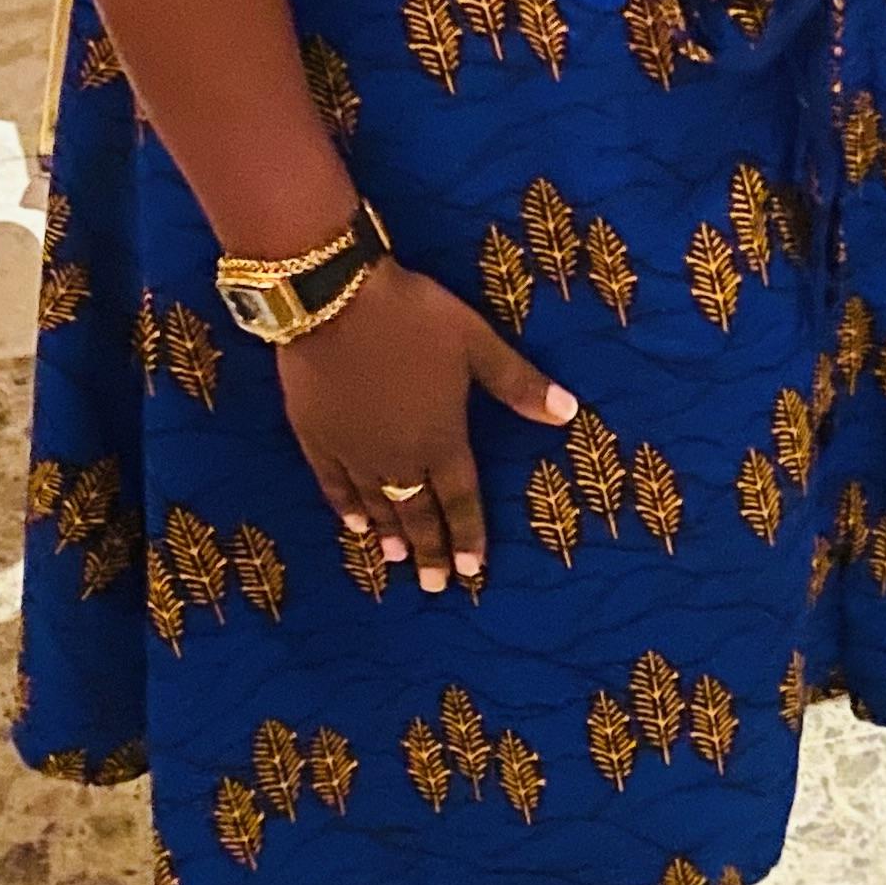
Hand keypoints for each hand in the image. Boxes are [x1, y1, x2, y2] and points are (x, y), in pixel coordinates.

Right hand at [277, 260, 575, 592]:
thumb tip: (569, 413)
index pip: (460, 499)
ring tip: (399, 561)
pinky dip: (346, 508)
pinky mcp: (316, 437)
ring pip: (376, 504)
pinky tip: (354, 525)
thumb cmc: (412, 317)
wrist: (332, 298)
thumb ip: (517, 383)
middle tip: (435, 586)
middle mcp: (398, 457)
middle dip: (430, 550)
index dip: (468, 535)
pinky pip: (334, 485)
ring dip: (391, 534)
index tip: (472, 571)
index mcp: (441, 438)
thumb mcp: (476, 343)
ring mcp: (354, 451)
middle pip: (417, 513)